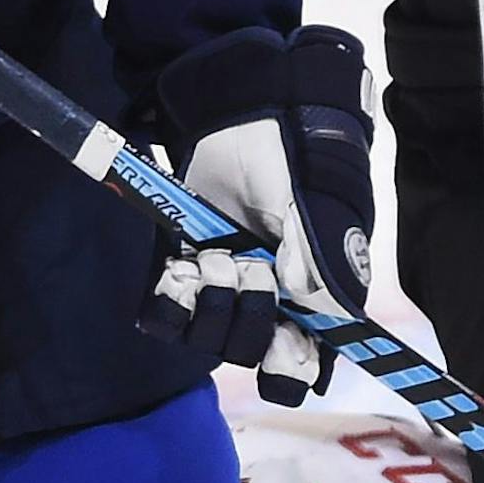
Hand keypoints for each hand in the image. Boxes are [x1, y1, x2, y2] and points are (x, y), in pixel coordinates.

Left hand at [142, 25, 375, 404]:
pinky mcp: (179, 267)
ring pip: (210, 341)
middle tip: (255, 272)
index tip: (290, 350)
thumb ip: (316, 262)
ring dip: (215, 308)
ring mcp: (222, 284)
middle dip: (253, 324)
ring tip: (219, 259)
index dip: (298, 369)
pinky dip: (173, 301)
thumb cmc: (293, 159)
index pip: (309, 358)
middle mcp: (267, 297)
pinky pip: (165, 315)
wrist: (244, 113)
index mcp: (312, 290)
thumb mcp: (314, 207)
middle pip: (254, 354)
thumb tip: (317, 321)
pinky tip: (184, 268)